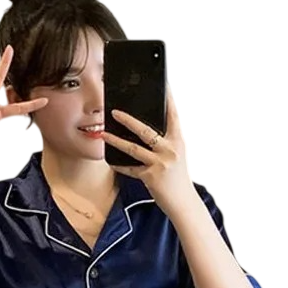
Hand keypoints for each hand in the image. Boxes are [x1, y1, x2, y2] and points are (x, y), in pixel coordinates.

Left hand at [101, 84, 191, 214]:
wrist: (184, 203)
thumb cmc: (178, 179)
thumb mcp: (176, 156)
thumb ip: (164, 143)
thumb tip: (146, 130)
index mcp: (178, 141)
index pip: (172, 115)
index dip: (168, 98)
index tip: (162, 84)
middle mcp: (170, 150)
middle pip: (146, 130)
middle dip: (129, 120)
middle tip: (114, 111)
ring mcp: (160, 163)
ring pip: (134, 148)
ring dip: (116, 140)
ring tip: (104, 133)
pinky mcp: (151, 177)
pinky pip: (130, 169)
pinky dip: (120, 165)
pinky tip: (110, 160)